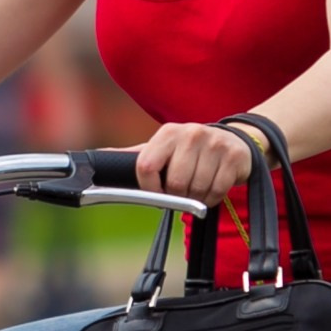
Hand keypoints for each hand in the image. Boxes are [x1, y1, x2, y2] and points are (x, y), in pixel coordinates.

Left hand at [133, 120, 255, 203]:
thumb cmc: (189, 151)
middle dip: (178, 195)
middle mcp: (191, 134)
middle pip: (175, 183)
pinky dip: (212, 198)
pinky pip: (217, 192)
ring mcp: (214, 144)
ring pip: (196, 189)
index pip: (146, 166)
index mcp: (168, 133)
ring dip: (197, 198)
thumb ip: (133, 156)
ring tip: (199, 186)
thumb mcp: (162, 148)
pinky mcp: (234, 157)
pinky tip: (212, 187)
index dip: (150, 187)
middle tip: (182, 190)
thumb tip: (97, 158)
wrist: (233, 142)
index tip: (157, 191)